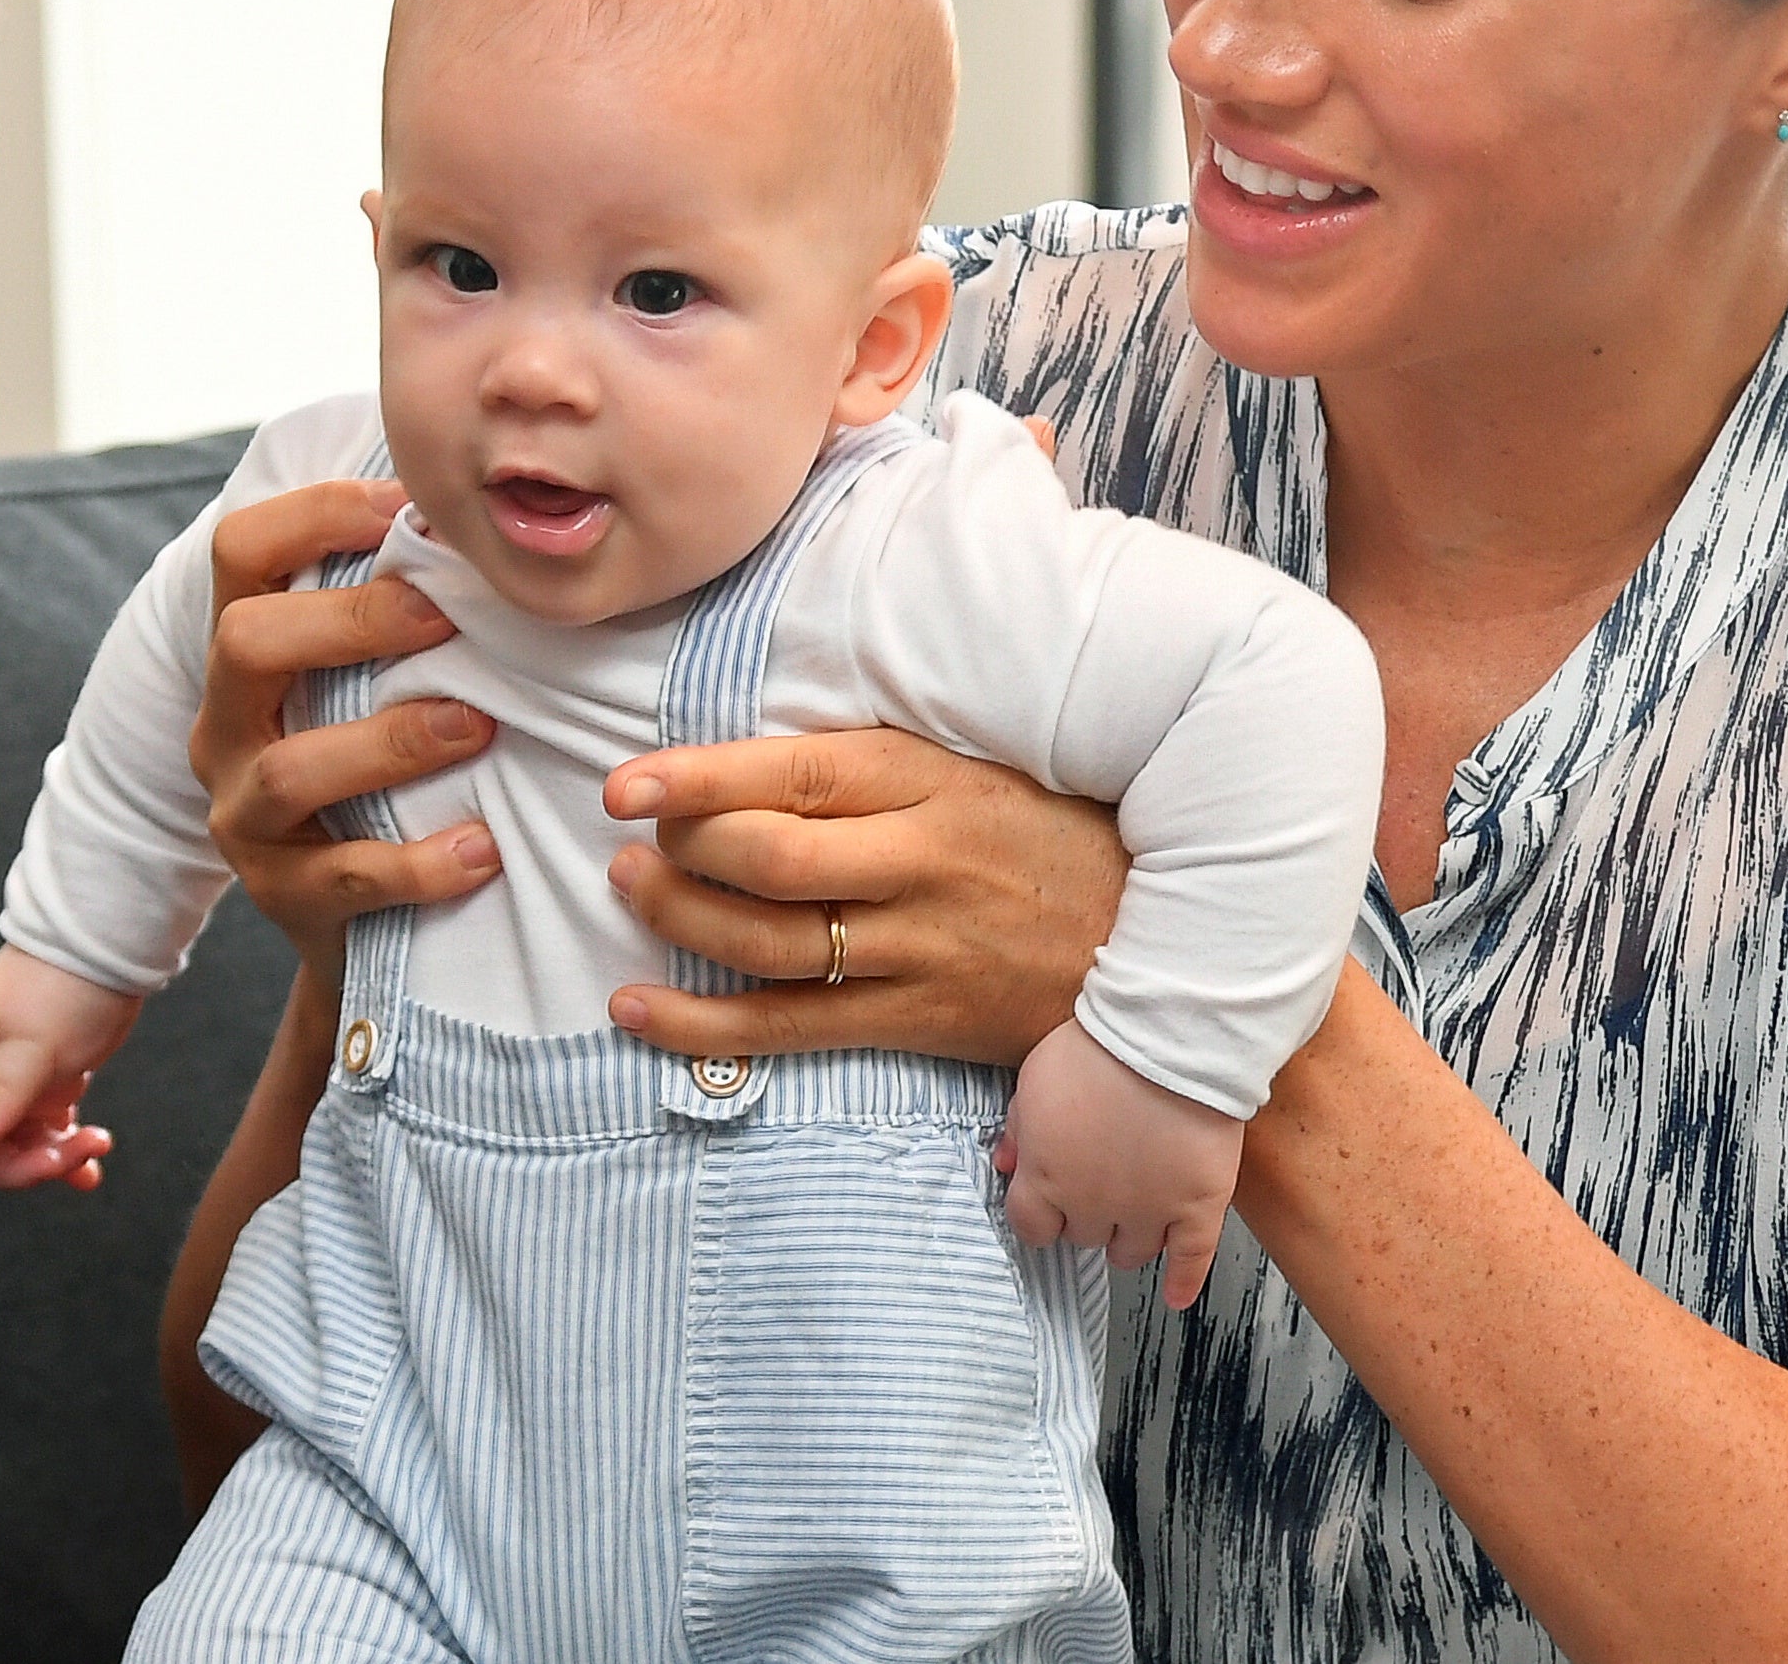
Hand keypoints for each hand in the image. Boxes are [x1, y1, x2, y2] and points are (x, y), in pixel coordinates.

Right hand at [0, 945, 140, 1205]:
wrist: (108, 945)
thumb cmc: (65, 985)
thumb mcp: (34, 1042)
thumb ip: (2, 1091)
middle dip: (24, 1164)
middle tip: (72, 1155)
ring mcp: (19, 1080)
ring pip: (19, 1142)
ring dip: (54, 1158)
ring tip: (96, 1146)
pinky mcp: (52, 1080)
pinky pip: (50, 1130)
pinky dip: (68, 1148)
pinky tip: (93, 1164)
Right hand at [191, 478, 502, 976]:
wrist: (361, 928)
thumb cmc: (384, 770)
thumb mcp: (371, 683)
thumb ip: (402, 609)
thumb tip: (487, 513)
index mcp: (244, 654)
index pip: (241, 551)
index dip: (315, 513)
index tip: (406, 507)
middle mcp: (225, 725)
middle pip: (244, 641)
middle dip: (350, 620)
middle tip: (446, 617)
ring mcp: (243, 815)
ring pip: (289, 769)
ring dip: (392, 742)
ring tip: (477, 728)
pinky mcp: (281, 896)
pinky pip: (342, 877)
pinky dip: (417, 863)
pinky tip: (482, 850)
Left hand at [596, 728, 1127, 1064]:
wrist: (1160, 942)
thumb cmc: (1052, 837)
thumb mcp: (974, 768)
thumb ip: (872, 766)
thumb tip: (748, 757)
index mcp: (929, 783)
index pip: (795, 774)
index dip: (698, 779)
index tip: (627, 784)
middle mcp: (920, 865)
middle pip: (770, 861)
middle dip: (680, 851)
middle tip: (631, 839)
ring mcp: (919, 950)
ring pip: (768, 943)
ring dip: (678, 920)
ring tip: (629, 892)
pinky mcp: (917, 1021)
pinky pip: (789, 1029)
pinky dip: (702, 1025)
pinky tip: (637, 1008)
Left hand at [996, 1020, 1243, 1307]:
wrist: (1168, 1038)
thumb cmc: (1097, 1050)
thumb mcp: (1034, 1078)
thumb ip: (1019, 1128)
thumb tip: (1007, 1164)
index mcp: (1047, 1178)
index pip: (1031, 1227)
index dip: (1040, 1216)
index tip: (1048, 1206)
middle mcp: (1093, 1206)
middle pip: (1083, 1236)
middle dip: (1086, 1216)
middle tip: (1098, 1189)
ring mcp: (1148, 1211)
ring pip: (1130, 1253)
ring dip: (1127, 1240)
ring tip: (1132, 1222)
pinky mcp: (1198, 1208)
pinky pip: (1191, 1260)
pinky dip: (1184, 1281)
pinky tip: (1176, 1295)